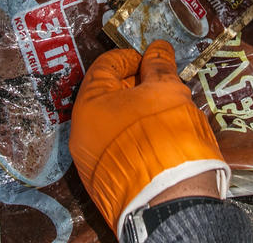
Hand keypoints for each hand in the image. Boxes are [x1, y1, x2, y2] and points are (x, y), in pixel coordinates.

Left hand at [70, 40, 227, 232]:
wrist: (170, 201)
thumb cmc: (166, 137)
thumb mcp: (167, 91)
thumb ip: (159, 66)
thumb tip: (158, 50)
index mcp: (89, 104)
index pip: (104, 66)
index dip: (130, 57)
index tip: (150, 59)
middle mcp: (82, 132)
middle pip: (106, 94)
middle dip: (133, 84)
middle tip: (160, 81)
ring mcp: (92, 158)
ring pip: (112, 121)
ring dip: (136, 109)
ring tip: (163, 107)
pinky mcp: (106, 179)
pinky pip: (117, 145)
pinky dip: (134, 133)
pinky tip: (158, 131)